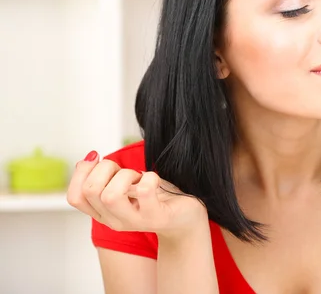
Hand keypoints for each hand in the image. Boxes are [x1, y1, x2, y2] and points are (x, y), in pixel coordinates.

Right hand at [67, 150, 208, 240]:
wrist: (185, 216)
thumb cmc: (155, 195)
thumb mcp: (124, 185)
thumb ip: (105, 176)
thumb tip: (87, 159)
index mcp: (104, 213)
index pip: (75, 197)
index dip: (82, 172)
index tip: (98, 159)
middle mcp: (115, 220)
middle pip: (91, 191)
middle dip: (106, 169)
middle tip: (125, 170)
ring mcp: (135, 221)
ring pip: (111, 195)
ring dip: (126, 175)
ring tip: (139, 177)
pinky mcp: (156, 216)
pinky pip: (144, 191)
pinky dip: (148, 177)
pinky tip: (154, 180)